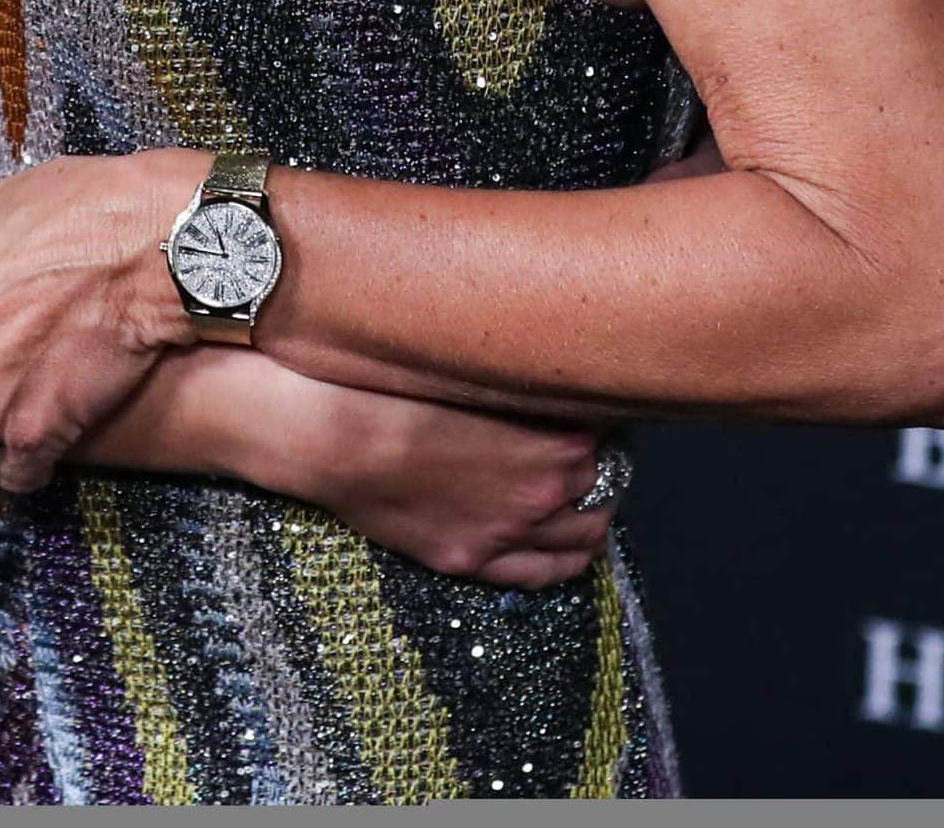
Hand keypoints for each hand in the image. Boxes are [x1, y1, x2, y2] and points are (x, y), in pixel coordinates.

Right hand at [278, 379, 618, 588]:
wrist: (331, 435)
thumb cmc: (391, 385)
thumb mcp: (470, 368)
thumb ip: (522, 382)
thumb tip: (547, 375)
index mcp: (557, 440)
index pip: (612, 430)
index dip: (606, 411)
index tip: (594, 395)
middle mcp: (546, 493)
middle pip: (606, 482)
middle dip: (603, 460)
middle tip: (589, 438)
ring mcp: (509, 533)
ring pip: (585, 536)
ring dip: (592, 511)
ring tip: (585, 490)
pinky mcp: (471, 559)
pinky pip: (542, 574)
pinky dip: (565, 558)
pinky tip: (565, 540)